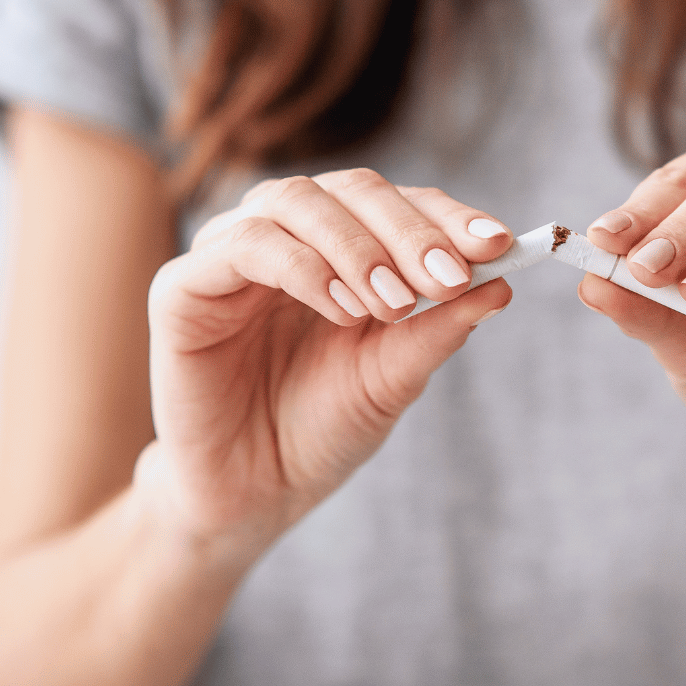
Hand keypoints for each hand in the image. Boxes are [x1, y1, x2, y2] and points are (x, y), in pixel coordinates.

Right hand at [141, 169, 513, 556]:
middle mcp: (286, 236)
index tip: (499, 244)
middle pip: (351, 189)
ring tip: (393, 304)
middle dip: (409, 230)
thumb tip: (502, 284)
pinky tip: (341, 309)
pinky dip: (302, 268)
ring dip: (357, 247)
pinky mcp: (182, 286)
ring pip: (296, 201)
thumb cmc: (321, 431)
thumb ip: (437, 329)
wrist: (252, 496)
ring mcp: (230, 255)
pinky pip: (244, 246)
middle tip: (447, 277)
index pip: (398, 204)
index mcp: (340, 248)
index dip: (447, 216)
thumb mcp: (393, 378)